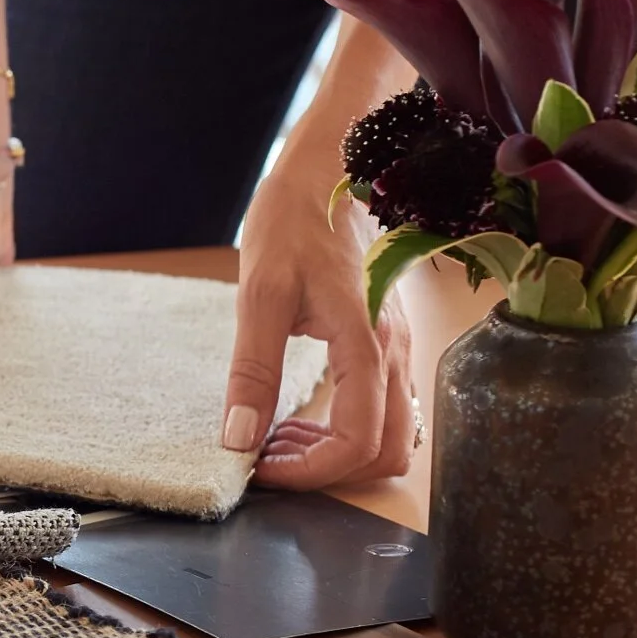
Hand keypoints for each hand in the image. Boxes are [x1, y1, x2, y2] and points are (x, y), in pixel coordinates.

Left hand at [222, 137, 415, 486]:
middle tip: (266, 454)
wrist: (331, 166)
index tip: (257, 466)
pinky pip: (382, 409)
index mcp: (367, 343)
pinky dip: (342, 428)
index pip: (358, 442)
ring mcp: (396, 347)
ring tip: (275, 434)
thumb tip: (240, 437)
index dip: (309, 471)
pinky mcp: (386, 341)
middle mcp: (394, 352)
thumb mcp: (259, 295)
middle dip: (326, 470)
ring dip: (333, 452)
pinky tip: (296, 412)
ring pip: (388, 435)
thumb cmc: (296, 219)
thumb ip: (253, 370)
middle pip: (385, 453)